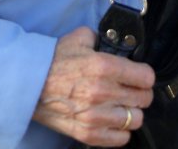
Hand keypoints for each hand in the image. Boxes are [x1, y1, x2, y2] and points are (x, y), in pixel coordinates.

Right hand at [33, 27, 153, 145]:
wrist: (31, 84)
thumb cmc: (54, 60)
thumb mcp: (79, 38)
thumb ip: (100, 38)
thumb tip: (114, 42)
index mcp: (104, 66)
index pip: (146, 77)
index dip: (145, 75)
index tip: (140, 75)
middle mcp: (104, 92)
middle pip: (143, 99)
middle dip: (140, 93)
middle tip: (131, 90)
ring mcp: (97, 116)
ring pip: (135, 120)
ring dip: (131, 112)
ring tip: (122, 106)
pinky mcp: (89, 134)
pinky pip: (121, 139)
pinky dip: (120, 131)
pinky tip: (112, 120)